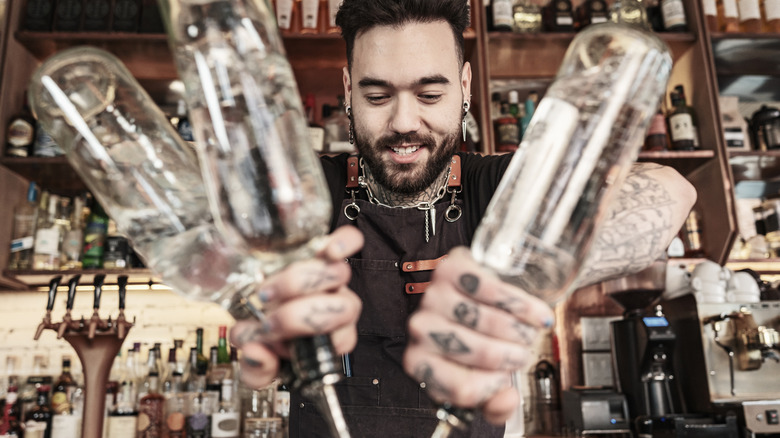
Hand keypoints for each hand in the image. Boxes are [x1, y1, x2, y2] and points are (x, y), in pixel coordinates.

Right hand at [230, 225, 363, 388]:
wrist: (265, 313)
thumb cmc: (269, 338)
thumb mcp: (259, 366)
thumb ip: (257, 371)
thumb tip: (255, 353)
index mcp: (332, 340)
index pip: (342, 341)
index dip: (306, 339)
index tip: (270, 337)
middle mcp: (339, 309)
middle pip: (338, 308)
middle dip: (295, 317)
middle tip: (266, 321)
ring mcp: (334, 280)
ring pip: (335, 276)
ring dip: (296, 284)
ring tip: (268, 292)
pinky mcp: (327, 253)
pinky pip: (350, 241)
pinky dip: (343, 242)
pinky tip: (329, 250)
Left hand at [403, 247, 554, 424]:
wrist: (461, 293)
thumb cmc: (466, 338)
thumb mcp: (477, 376)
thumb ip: (492, 402)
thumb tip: (507, 401)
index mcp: (419, 363)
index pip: (464, 389)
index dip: (495, 387)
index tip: (509, 380)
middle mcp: (420, 329)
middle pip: (481, 352)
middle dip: (514, 355)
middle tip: (525, 352)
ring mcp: (432, 297)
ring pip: (489, 321)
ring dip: (520, 330)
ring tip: (529, 333)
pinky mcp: (449, 270)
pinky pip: (492, 289)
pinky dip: (520, 304)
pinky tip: (534, 312)